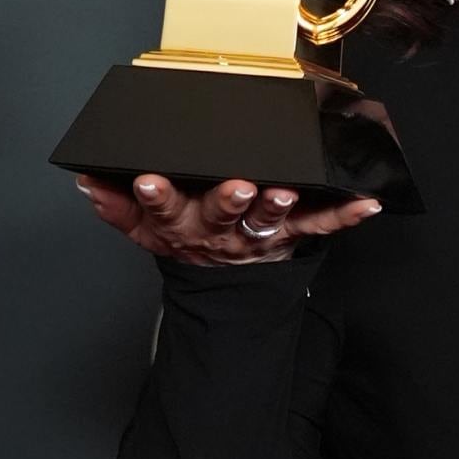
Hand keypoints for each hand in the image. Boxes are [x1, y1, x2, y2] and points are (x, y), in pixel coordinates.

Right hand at [73, 173, 380, 265]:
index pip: (162, 207)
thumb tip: (90, 182)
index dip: (155, 195)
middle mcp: (221, 229)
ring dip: (277, 205)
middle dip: (228, 200)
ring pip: (268, 219)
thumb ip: (116, 206)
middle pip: (221, 213)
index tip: (149, 180)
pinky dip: (346, 216)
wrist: (225, 279)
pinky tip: (367, 204)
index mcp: (182, 221)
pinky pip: (321, 226)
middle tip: (238, 186)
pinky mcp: (292, 236)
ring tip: (285, 192)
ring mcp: (258, 233)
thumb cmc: (188, 236)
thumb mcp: (144, 229)